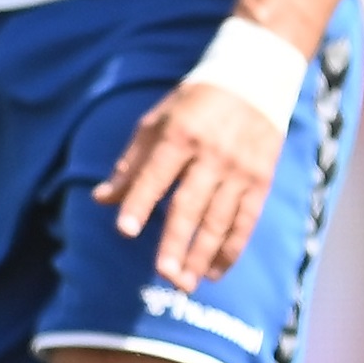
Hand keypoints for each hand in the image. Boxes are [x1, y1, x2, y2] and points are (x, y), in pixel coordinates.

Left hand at [95, 81, 286, 286]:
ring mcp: (241, 170)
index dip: (140, 201)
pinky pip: (246, 221)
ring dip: (202, 255)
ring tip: (183, 283)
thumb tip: (102, 199)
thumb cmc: (196, 103)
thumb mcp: (158, 120)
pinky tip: (214, 272)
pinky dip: (230, 249)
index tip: (125, 230)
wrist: (257, 79)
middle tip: (162, 274)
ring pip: (220, 220)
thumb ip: (132, 163)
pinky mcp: (261, 181)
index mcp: (181, 134)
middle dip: (176, 241)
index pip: (157, 174)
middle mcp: (212, 154)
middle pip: (191, 204)